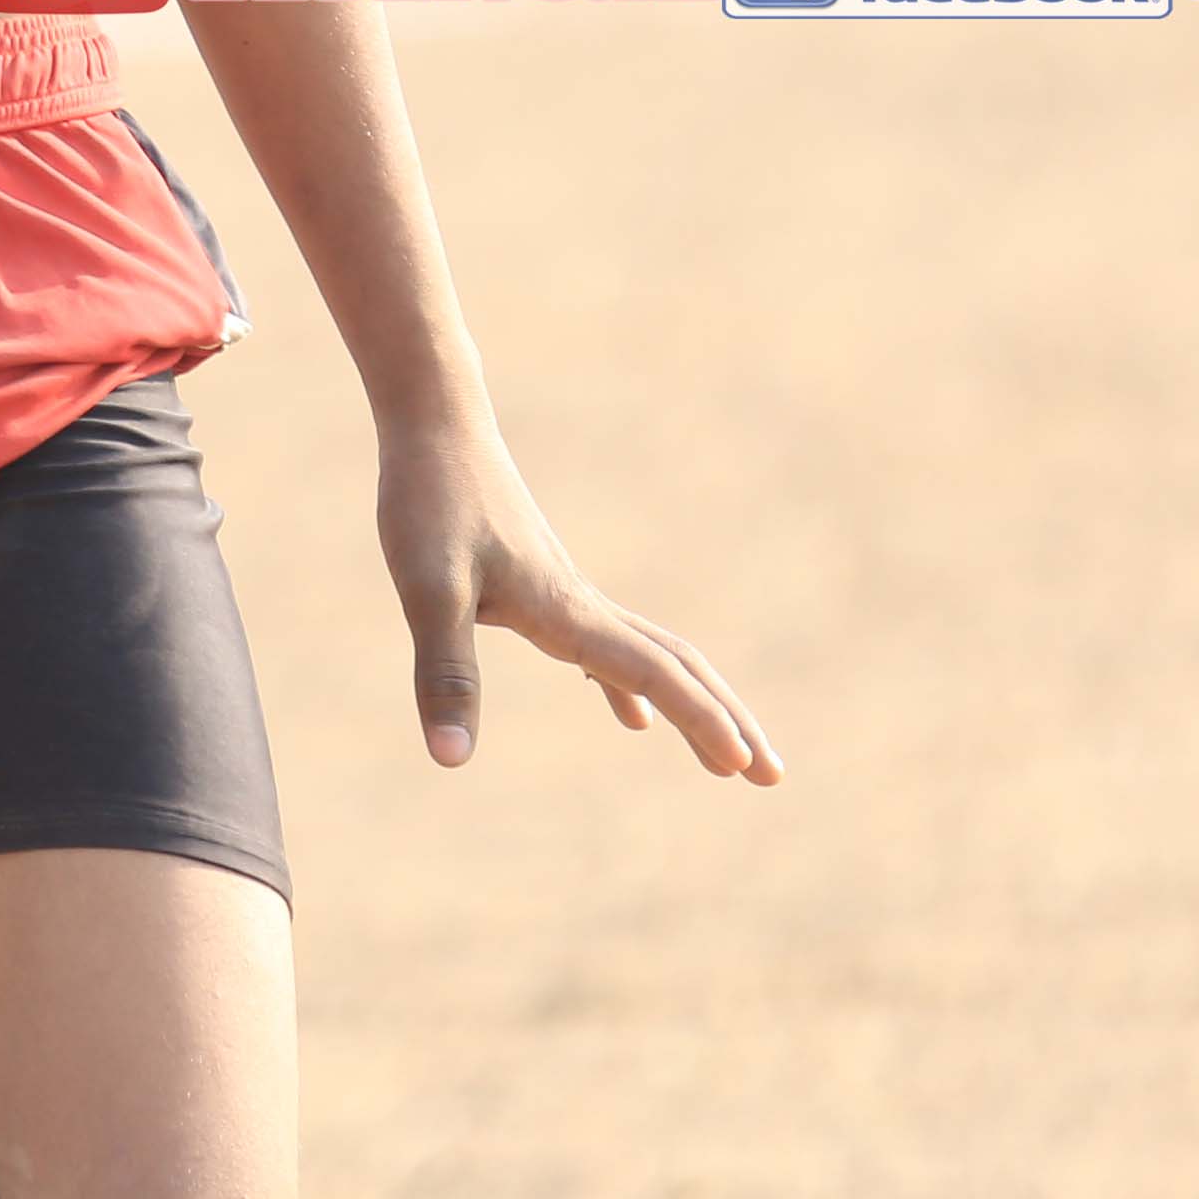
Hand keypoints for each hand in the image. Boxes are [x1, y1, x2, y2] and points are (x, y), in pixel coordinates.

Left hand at [375, 415, 778, 786]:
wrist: (436, 421)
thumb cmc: (429, 500)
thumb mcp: (425, 590)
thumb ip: (444, 673)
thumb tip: (451, 761)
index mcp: (566, 611)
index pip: (652, 673)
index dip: (700, 720)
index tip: (743, 766)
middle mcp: (582, 603)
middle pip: (677, 666)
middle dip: (726, 721)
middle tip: (773, 777)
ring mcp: (569, 591)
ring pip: (652, 656)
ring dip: (694, 706)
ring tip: (726, 759)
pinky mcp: (546, 584)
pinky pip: (611, 644)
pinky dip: (633, 686)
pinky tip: (633, 718)